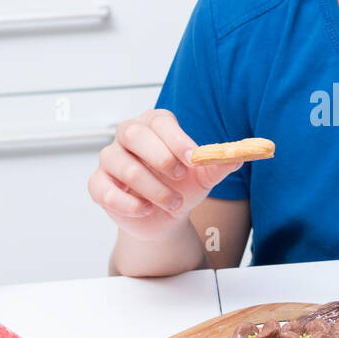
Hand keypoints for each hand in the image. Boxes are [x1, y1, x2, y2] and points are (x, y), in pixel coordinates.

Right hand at [88, 109, 242, 242]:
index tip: (194, 159)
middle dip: (159, 156)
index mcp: (155, 125)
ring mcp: (110, 159)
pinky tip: (146, 209)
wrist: (166, 217)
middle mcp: (128, 136)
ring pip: (121, 164)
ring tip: (173, 203)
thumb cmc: (182, 186)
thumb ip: (219, 164)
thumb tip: (239, 155)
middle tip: (179, 176)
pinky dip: (128, 203)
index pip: (160, 121)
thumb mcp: (204, 176)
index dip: (176, 139)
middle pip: (133, 133)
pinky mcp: (99, 184)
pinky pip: (103, 190)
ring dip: (152, 187)